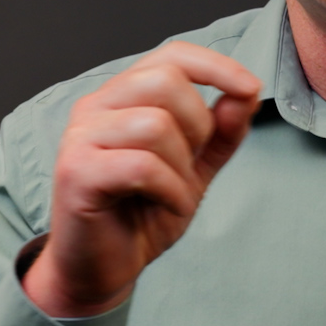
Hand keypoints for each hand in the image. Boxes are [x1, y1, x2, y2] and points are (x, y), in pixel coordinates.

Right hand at [23, 42, 261, 316]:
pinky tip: (168, 207)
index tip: (249, 89)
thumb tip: (245, 94)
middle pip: (164, 80)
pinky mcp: (76, 172)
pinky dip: (170, 190)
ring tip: (174, 193)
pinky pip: (141, 166)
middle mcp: (95, 107)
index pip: (171, 55)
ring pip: (154, 123)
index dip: (215, 66)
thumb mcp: (194, 170)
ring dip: (181, 166)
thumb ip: (220, 133)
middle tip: (191, 165)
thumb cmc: (140, 217)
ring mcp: (80, 138)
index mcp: (121, 98)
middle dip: (198, 125)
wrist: (99, 270)